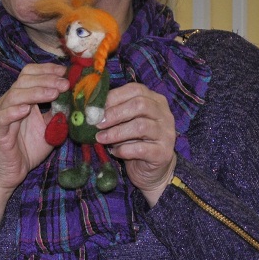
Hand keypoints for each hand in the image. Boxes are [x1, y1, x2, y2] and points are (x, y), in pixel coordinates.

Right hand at [0, 62, 66, 224]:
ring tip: (54, 93)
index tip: (67, 72)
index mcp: (22, 98)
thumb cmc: (26, 149)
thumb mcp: (49, 129)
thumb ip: (58, 114)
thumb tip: (75, 101)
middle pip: (25, 79)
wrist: (7, 173)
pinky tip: (26, 109)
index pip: (31, 74)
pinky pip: (3, 117)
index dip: (48, 69)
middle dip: (47, 79)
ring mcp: (2, 114)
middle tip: (66, 84)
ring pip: (15, 95)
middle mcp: (10, 102)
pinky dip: (13, 111)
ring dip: (36, 92)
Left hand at [95, 82, 178, 205]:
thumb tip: (92, 110)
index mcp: (155, 100)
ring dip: (116, 132)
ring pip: (141, 126)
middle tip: (97, 124)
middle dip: (114, 114)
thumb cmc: (134, 141)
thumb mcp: (124, 122)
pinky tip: (115, 152)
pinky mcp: (163, 153)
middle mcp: (164, 114)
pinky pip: (141, 149)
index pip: (135, 89)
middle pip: (140, 105)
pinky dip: (123, 150)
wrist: (150, 170)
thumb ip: (114, 113)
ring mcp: (166, 133)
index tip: (96, 108)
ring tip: (101, 138)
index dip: (113, 97)